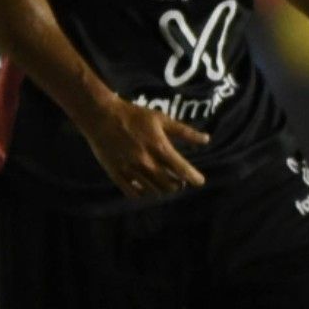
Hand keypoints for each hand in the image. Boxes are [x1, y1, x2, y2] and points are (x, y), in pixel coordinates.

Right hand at [80, 97, 208, 198]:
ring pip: (153, 191)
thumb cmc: (135, 116)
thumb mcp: (162, 119)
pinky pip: (133, 193)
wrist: (102, 116)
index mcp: (159, 147)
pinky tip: (145, 187)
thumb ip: (185, 132)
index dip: (194, 177)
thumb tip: (206, 139)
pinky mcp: (116, 174)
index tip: (200, 181)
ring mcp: (130, 170)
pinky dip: (142, 193)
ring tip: (164, 182)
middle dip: (177, 184)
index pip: (182, 169)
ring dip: (162, 189)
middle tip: (179, 180)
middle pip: (169, 184)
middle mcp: (146, 162)